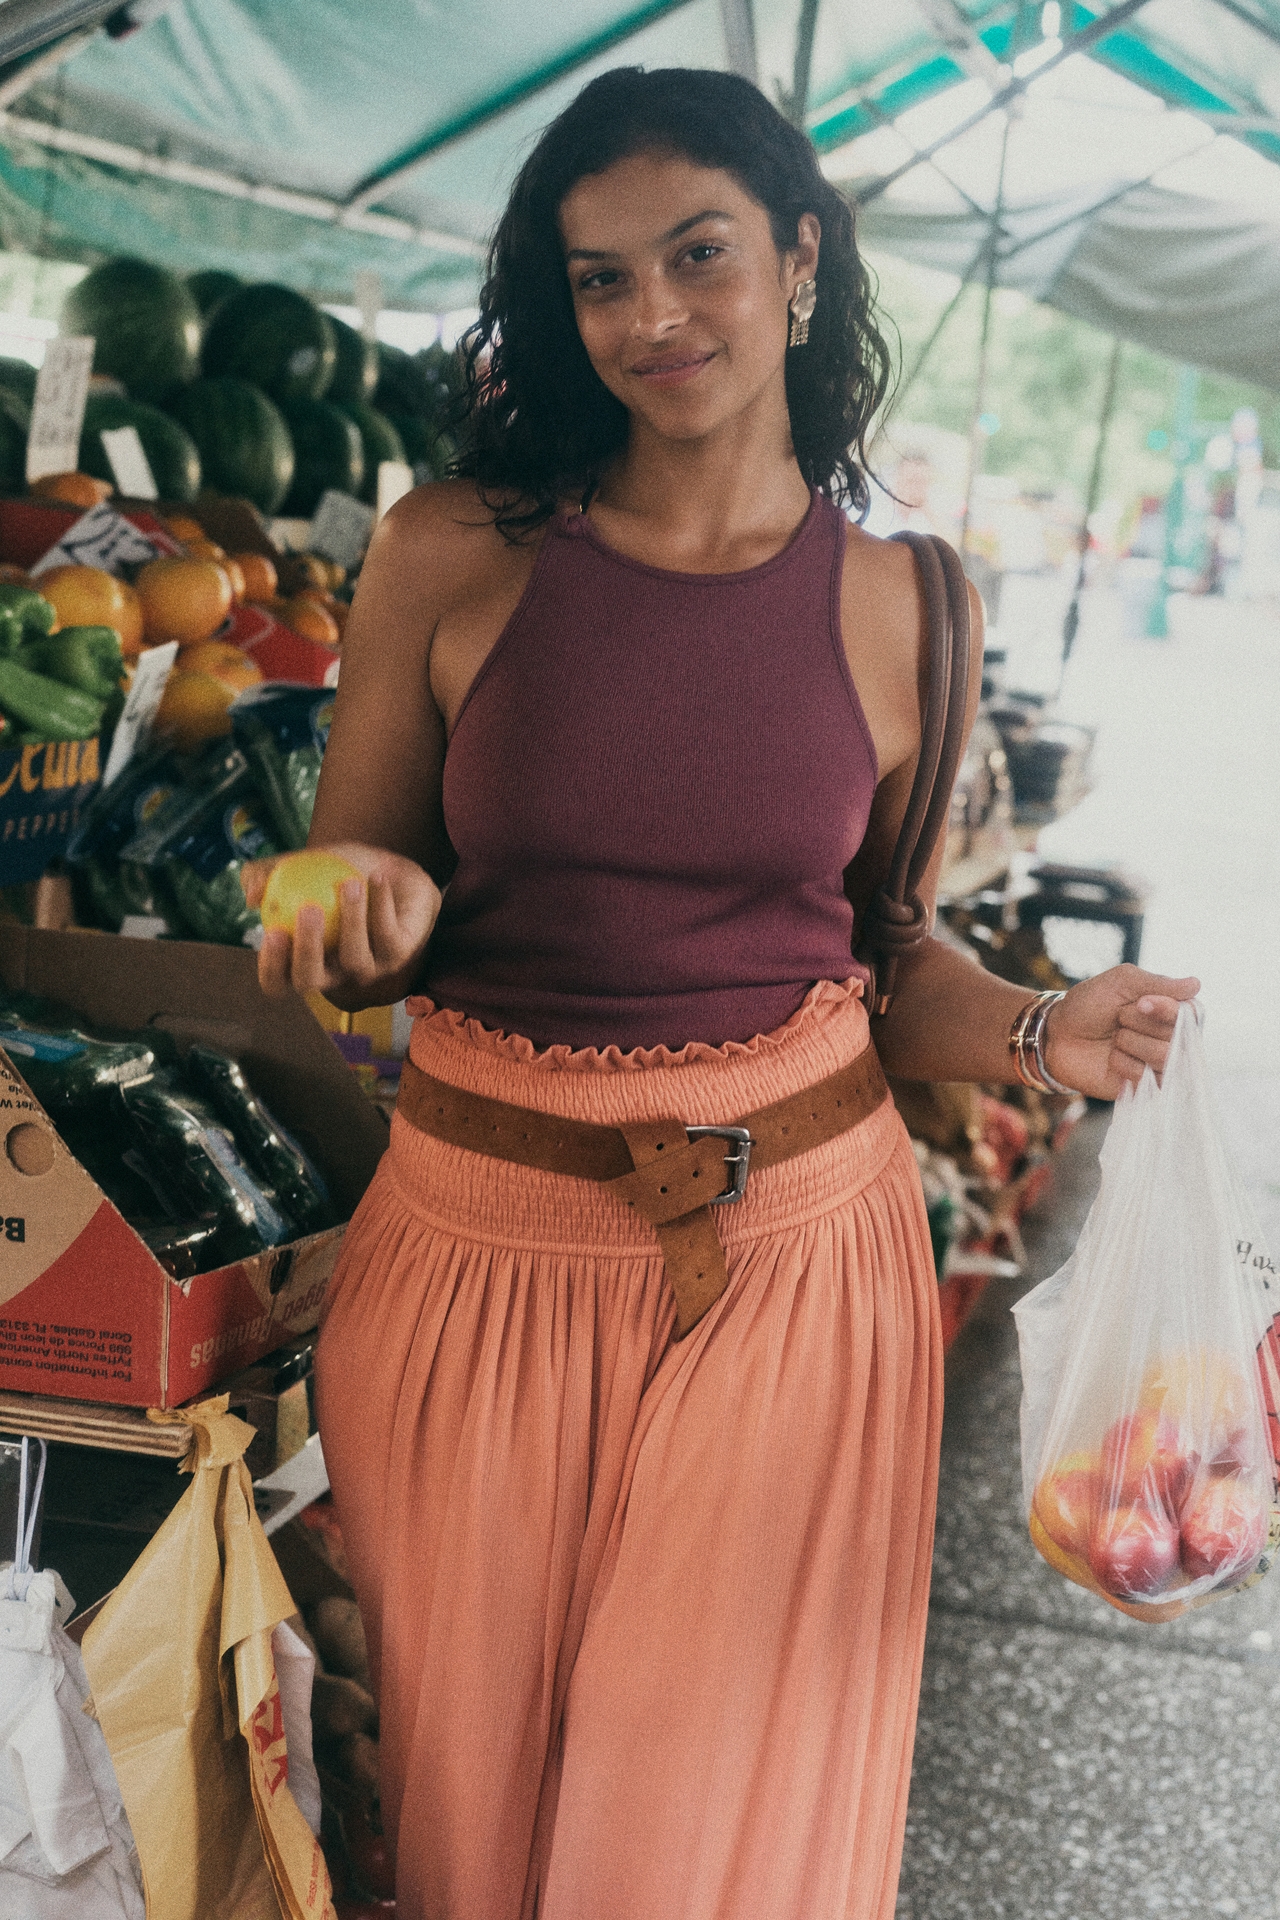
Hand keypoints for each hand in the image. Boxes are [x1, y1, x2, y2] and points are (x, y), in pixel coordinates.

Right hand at [241, 842, 442, 1006]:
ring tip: (349, 883)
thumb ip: (270, 874)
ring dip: (351, 919)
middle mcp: (334, 972)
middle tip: (308, 910)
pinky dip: (380, 902)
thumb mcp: (302, 865)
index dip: (271, 967)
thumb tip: (250, 895)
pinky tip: (376, 876)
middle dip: (306, 949)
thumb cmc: (340, 872)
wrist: (394, 872)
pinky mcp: (399, 956)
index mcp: (304, 960)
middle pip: (310, 981)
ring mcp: (367, 968)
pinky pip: (387, 934)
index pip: (279, 982)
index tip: (272, 933)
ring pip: (354, 959)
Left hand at [1043, 965, 1200, 1099]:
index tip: (1140, 1002)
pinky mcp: (1146, 1088)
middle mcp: (1172, 1038)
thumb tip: (1196, 984)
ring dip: (1130, 1042)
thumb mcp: (1120, 982)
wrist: (1056, 1035)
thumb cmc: (1088, 1005)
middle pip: (1178, 1035)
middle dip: (1139, 1023)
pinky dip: (1123, 1063)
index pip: (1192, 1012)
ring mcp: (1160, 1064)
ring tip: (1114, 1039)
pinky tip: (1112, 1059)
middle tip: (1118, 1019)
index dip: (1166, 1009)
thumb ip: (1157, 983)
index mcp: (1170, 1010)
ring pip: (1164, 1056)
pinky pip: (1148, 1077)